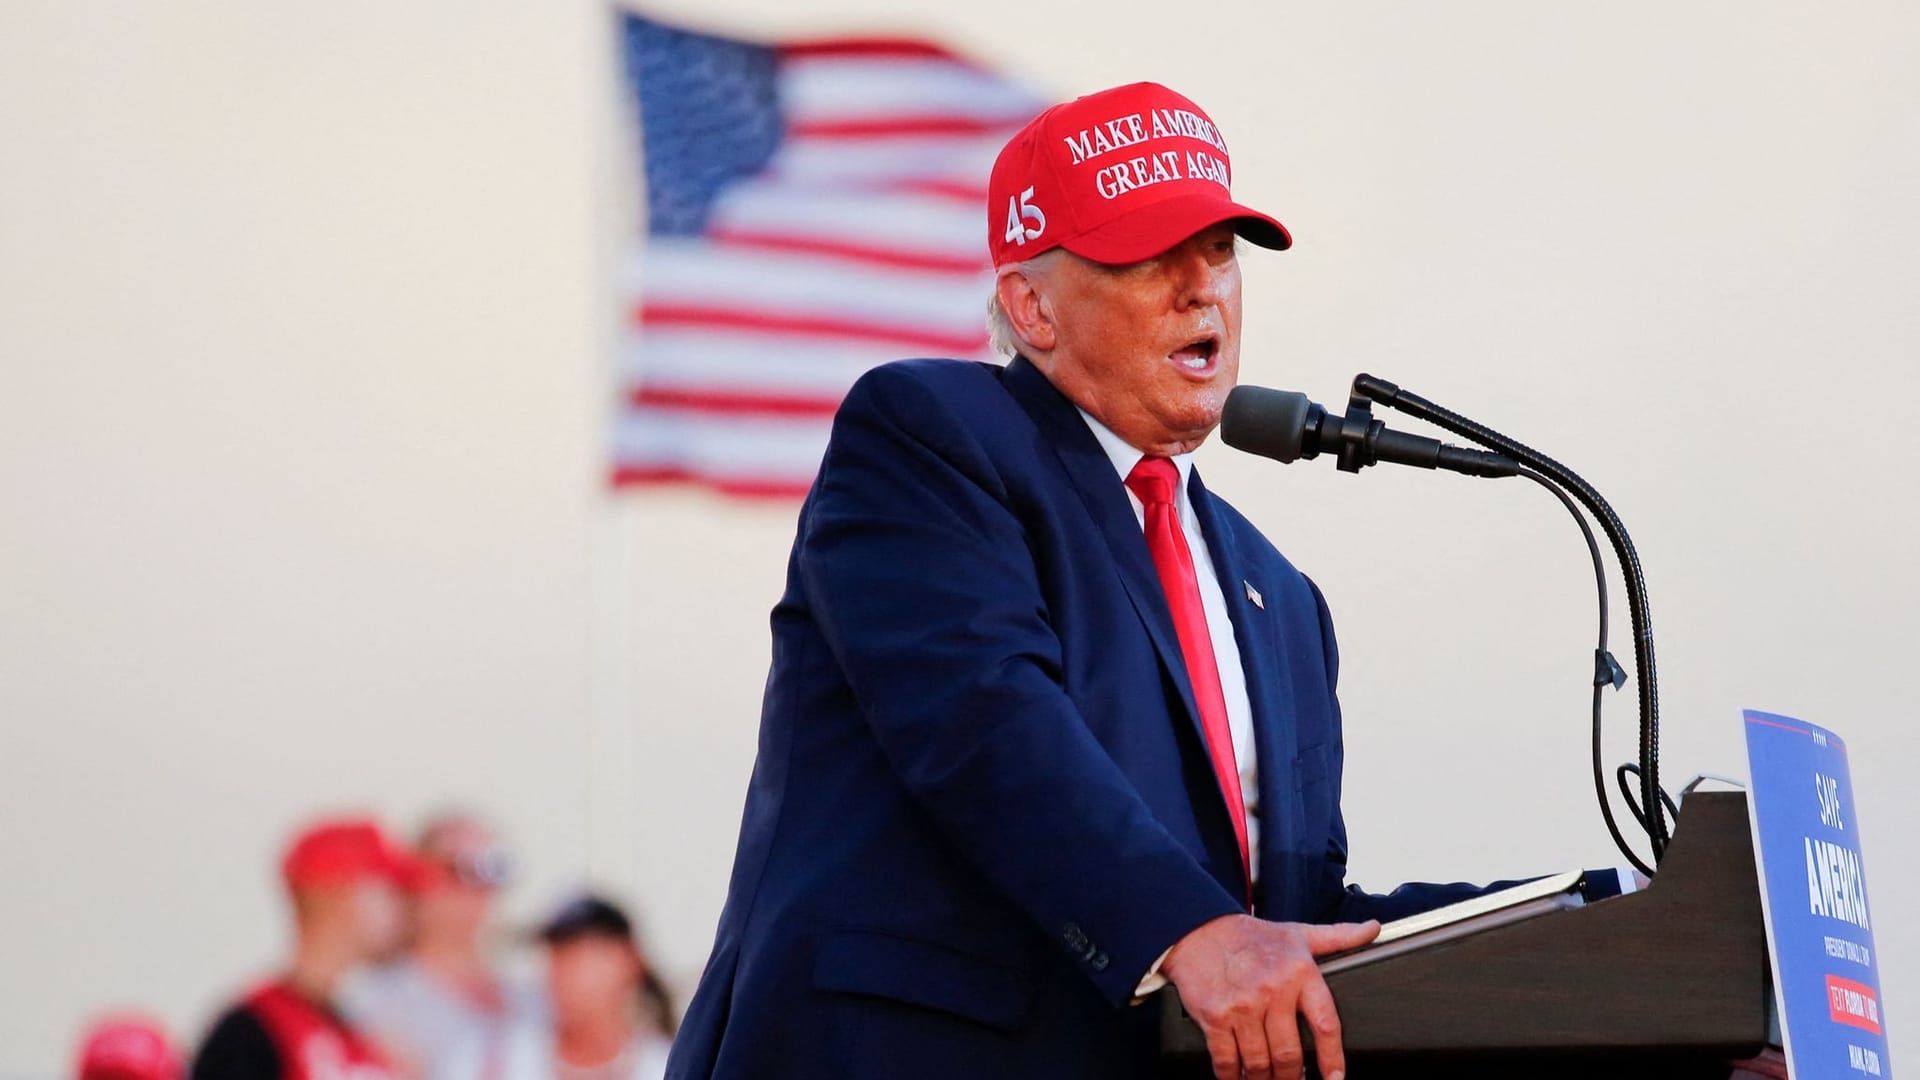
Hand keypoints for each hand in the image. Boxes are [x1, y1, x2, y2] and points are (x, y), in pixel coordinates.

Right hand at [1160, 913, 1378, 1079]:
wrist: (1197, 928)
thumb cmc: (1249, 936)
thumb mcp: (1298, 933)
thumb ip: (1338, 936)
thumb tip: (1373, 928)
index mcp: (1300, 971)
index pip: (1326, 1024)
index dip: (1332, 1058)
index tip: (1334, 1078)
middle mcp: (1273, 990)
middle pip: (1290, 1054)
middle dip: (1293, 1077)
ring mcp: (1243, 1006)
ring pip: (1260, 1063)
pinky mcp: (1215, 1017)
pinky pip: (1227, 1060)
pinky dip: (1232, 1076)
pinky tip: (1237, 1077)